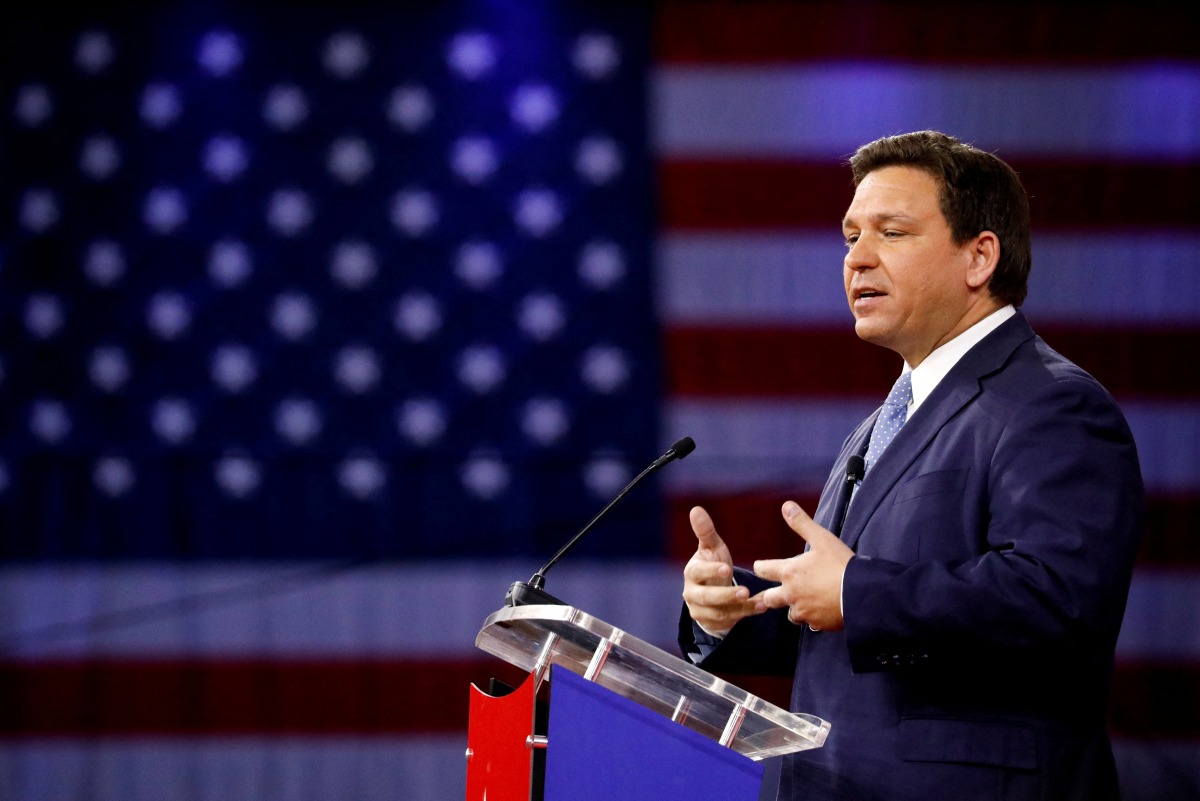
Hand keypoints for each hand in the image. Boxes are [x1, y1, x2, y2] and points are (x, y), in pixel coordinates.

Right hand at [682, 506, 765, 633]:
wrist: (710, 591)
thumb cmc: (712, 563)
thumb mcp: (711, 548)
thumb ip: (705, 531)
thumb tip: (696, 509)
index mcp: (691, 572)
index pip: (698, 572)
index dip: (711, 571)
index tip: (727, 569)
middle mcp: (692, 593)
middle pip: (706, 597)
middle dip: (726, 595)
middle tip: (745, 591)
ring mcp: (700, 610)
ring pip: (720, 611)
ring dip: (741, 607)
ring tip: (762, 601)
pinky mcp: (712, 622)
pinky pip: (730, 620)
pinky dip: (747, 613)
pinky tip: (762, 606)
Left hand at [753, 501, 853, 630]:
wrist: (861, 593)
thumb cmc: (841, 564)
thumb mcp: (822, 539)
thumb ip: (802, 523)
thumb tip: (786, 506)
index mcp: (789, 573)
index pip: (763, 570)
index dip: (761, 567)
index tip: (760, 567)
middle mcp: (791, 595)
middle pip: (769, 599)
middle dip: (769, 596)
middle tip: (771, 594)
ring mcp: (804, 612)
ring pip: (790, 614)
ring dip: (793, 608)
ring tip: (801, 602)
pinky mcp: (818, 624)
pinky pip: (809, 624)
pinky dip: (812, 618)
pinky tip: (820, 612)